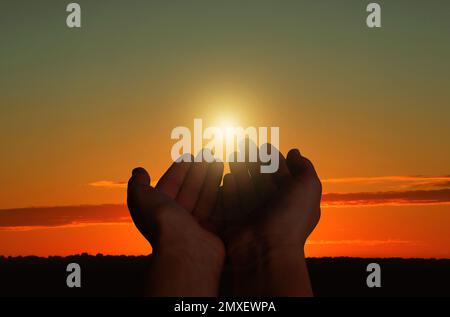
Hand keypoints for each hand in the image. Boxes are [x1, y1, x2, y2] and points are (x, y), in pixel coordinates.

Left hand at [127, 154, 224, 295]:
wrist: (186, 250)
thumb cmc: (162, 223)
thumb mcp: (140, 198)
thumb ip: (138, 184)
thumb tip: (138, 171)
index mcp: (159, 212)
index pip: (170, 185)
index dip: (178, 170)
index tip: (189, 156)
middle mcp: (177, 219)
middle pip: (189, 190)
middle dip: (197, 172)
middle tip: (208, 155)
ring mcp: (195, 226)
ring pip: (204, 197)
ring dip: (210, 179)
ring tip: (217, 162)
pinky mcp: (213, 231)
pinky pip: (218, 209)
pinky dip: (222, 194)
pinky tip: (227, 180)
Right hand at [217, 146, 321, 295]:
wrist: (266, 251)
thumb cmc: (290, 218)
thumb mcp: (308, 187)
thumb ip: (304, 167)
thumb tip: (294, 152)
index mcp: (292, 198)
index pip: (282, 172)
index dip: (274, 157)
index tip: (264, 144)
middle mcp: (273, 205)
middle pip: (261, 176)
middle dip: (253, 160)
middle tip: (243, 144)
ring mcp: (254, 213)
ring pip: (245, 185)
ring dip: (240, 170)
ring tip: (234, 155)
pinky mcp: (236, 220)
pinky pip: (231, 200)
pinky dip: (229, 187)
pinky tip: (226, 176)